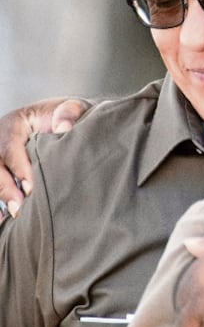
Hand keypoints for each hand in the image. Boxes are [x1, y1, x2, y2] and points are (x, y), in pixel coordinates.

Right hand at [0, 98, 89, 216]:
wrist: (66, 120)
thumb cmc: (69, 116)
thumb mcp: (73, 107)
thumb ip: (70, 113)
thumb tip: (64, 128)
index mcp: (14, 124)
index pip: (9, 146)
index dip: (18, 167)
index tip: (31, 185)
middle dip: (5, 187)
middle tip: (19, 207)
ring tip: (9, 217)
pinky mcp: (3, 170)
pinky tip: (2, 219)